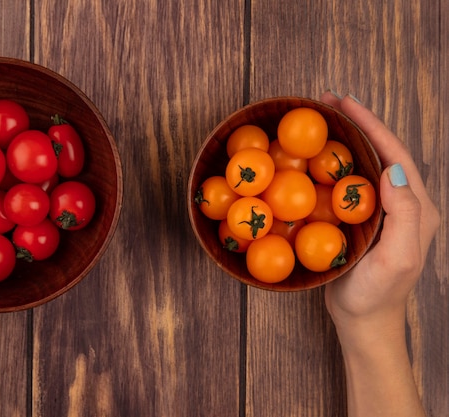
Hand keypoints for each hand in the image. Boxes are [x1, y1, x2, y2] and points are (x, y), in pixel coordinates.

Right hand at [320, 91, 439, 330]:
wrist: (363, 322)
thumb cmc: (378, 294)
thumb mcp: (397, 256)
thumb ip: (405, 215)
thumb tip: (393, 169)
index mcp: (416, 207)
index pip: (395, 154)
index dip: (371, 125)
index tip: (345, 103)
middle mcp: (401, 203)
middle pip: (381, 152)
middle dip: (357, 123)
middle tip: (327, 102)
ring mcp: (379, 211)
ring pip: (363, 164)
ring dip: (344, 139)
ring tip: (320, 120)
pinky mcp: (360, 219)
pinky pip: (347, 183)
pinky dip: (331, 164)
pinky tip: (312, 158)